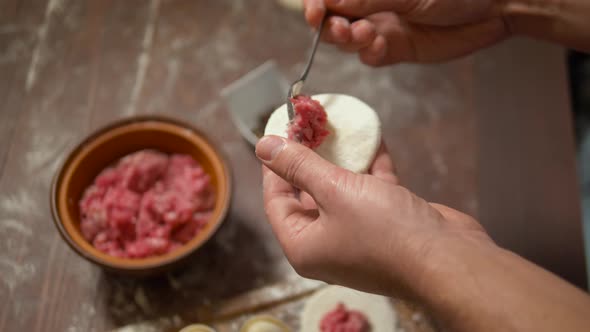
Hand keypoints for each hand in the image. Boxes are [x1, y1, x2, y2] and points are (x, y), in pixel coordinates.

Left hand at [256, 135, 490, 297]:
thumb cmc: (384, 231)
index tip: (278, 135)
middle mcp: (327, 243)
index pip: (276, 201)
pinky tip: (374, 139)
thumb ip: (299, 165)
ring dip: (342, 160)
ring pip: (342, 191)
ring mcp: (358, 235)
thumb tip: (263, 146)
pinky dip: (372, 168)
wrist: (448, 259)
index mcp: (304, 245)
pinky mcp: (387, 225)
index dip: (274, 166)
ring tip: (336, 128)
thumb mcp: (335, 191)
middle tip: (308, 127)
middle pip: (308, 194)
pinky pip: (371, 192)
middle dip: (309, 159)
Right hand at [303, 0, 509, 65]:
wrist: (495, 6)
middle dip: (330, 26)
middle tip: (344, 28)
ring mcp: (382, 27)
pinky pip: (371, 57)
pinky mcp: (396, 49)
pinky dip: (370, 54)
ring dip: (349, 40)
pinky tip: (380, 46)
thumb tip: (333, 2)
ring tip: (367, 34)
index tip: (315, 12)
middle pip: (332, 19)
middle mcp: (370, 5)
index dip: (316, 4)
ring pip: (347, 41)